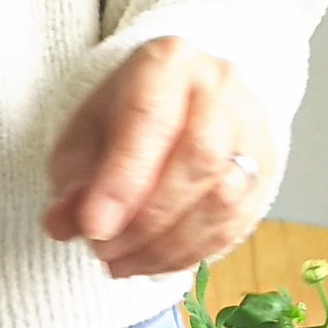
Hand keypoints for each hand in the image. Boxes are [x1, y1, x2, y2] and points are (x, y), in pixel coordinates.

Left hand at [44, 37, 271, 278]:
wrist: (180, 102)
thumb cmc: (127, 117)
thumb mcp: (85, 135)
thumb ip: (71, 179)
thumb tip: (62, 225)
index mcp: (169, 64)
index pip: (151, 119)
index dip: (122, 180)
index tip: (93, 227)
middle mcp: (220, 90)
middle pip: (198, 158)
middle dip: (146, 220)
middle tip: (105, 250)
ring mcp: (251, 131)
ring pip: (223, 199)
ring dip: (166, 246)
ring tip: (121, 264)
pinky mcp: (264, 173)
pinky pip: (234, 226)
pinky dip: (188, 255)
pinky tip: (152, 264)